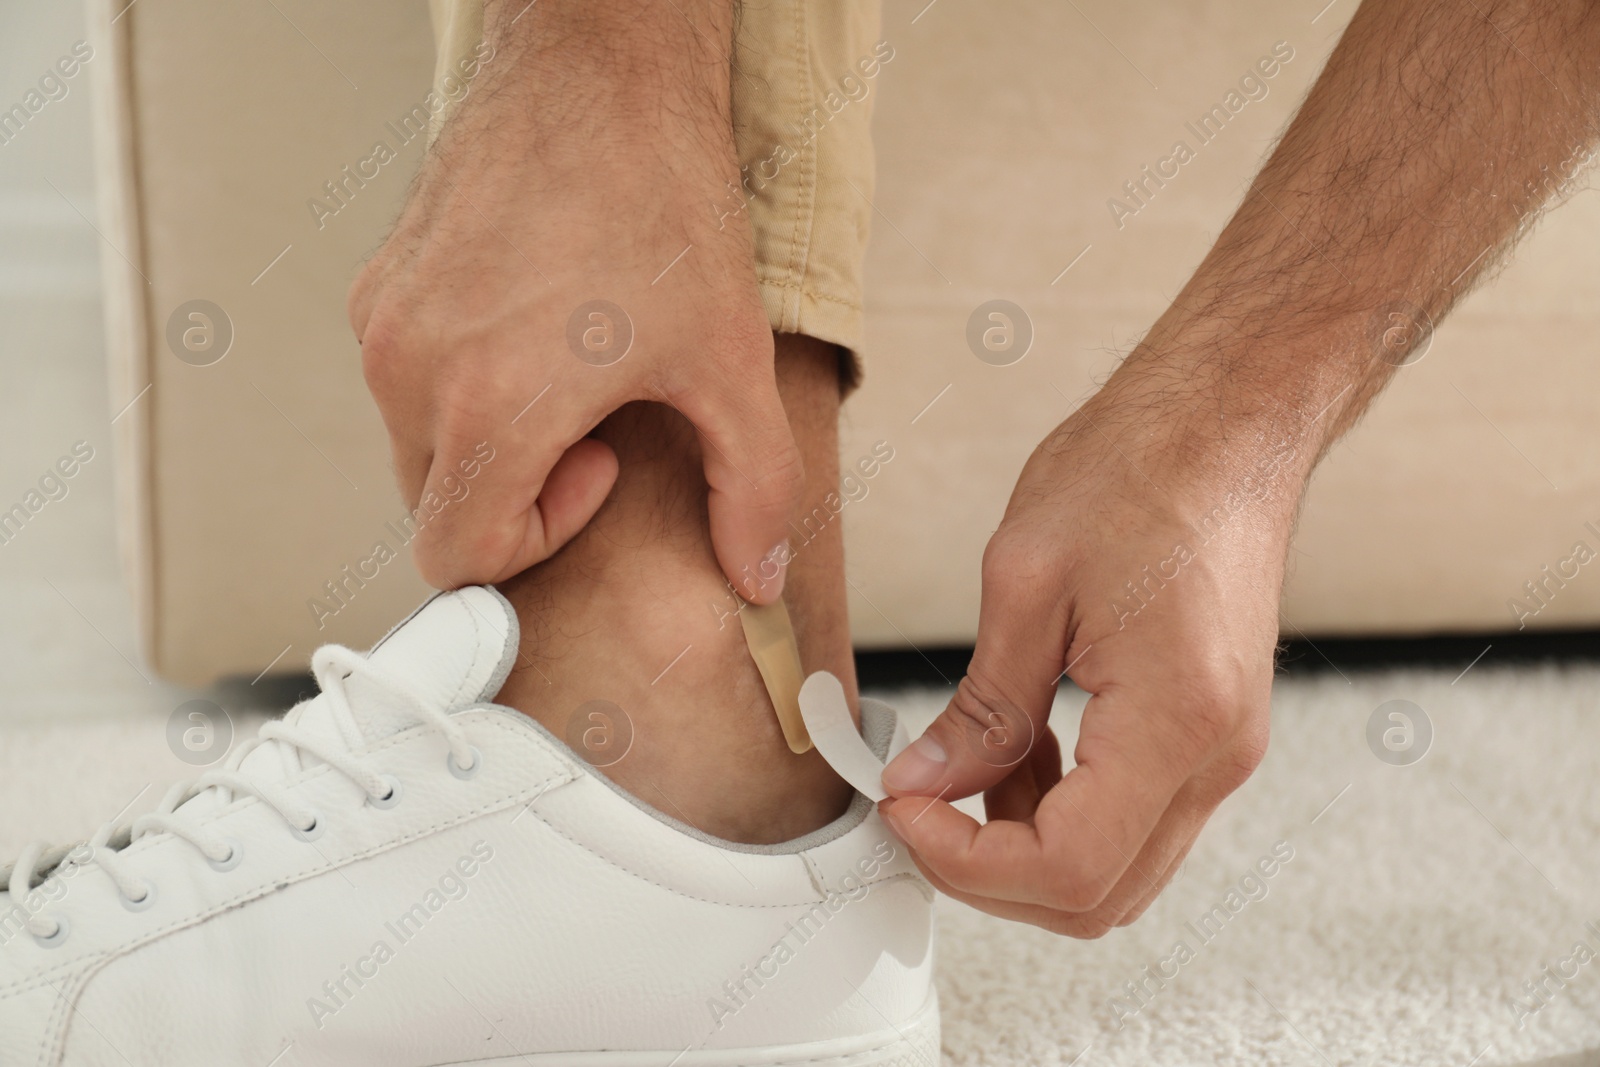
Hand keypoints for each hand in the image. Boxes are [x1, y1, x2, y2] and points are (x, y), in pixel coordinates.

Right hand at [347, 1, 799, 597]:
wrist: (604, 68)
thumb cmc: (660, 198)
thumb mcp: (729, 357)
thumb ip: (752, 486)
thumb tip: (758, 573)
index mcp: (487, 405)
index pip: (457, 557)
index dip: (535, 540)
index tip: (595, 468)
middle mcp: (412, 368)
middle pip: (439, 506)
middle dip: (518, 493)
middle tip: (593, 419)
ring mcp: (386, 321)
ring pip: (421, 445)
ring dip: (490, 438)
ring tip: (569, 365)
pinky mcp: (379, 283)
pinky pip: (408, 381)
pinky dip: (462, 385)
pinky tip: (534, 326)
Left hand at [878, 378, 1290, 935]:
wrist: (1229, 423)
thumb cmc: (1141, 471)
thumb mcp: (1027, 582)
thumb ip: (981, 706)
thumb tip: (925, 783)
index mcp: (1175, 720)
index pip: (1069, 868)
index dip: (967, 861)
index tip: (905, 810)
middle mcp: (1217, 756)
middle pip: (1099, 896)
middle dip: (991, 871)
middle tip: (921, 807)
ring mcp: (1226, 750)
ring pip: (1119, 870)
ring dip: (1028, 844)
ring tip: (973, 761)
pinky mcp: (1216, 733)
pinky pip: (1137, 818)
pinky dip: (1068, 811)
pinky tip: (1027, 745)